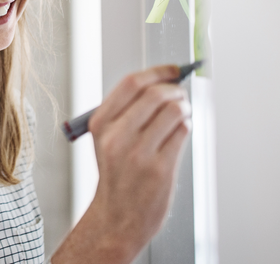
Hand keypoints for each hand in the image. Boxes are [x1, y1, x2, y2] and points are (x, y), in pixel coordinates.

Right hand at [91, 65, 191, 257]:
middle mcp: (116, 136)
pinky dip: (186, 127)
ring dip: (184, 108)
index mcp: (100, 124)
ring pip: (173, 111)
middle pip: (155, 94)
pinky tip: (179, 132)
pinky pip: (182, 132)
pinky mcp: (159, 168)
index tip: (171, 70)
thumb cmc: (117, 174)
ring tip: (182, 114)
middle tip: (180, 95)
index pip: (131, 84)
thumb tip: (161, 83)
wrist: (117, 215)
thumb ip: (126, 111)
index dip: (157, 72)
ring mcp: (138, 153)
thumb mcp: (106, 139)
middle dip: (175, 90)